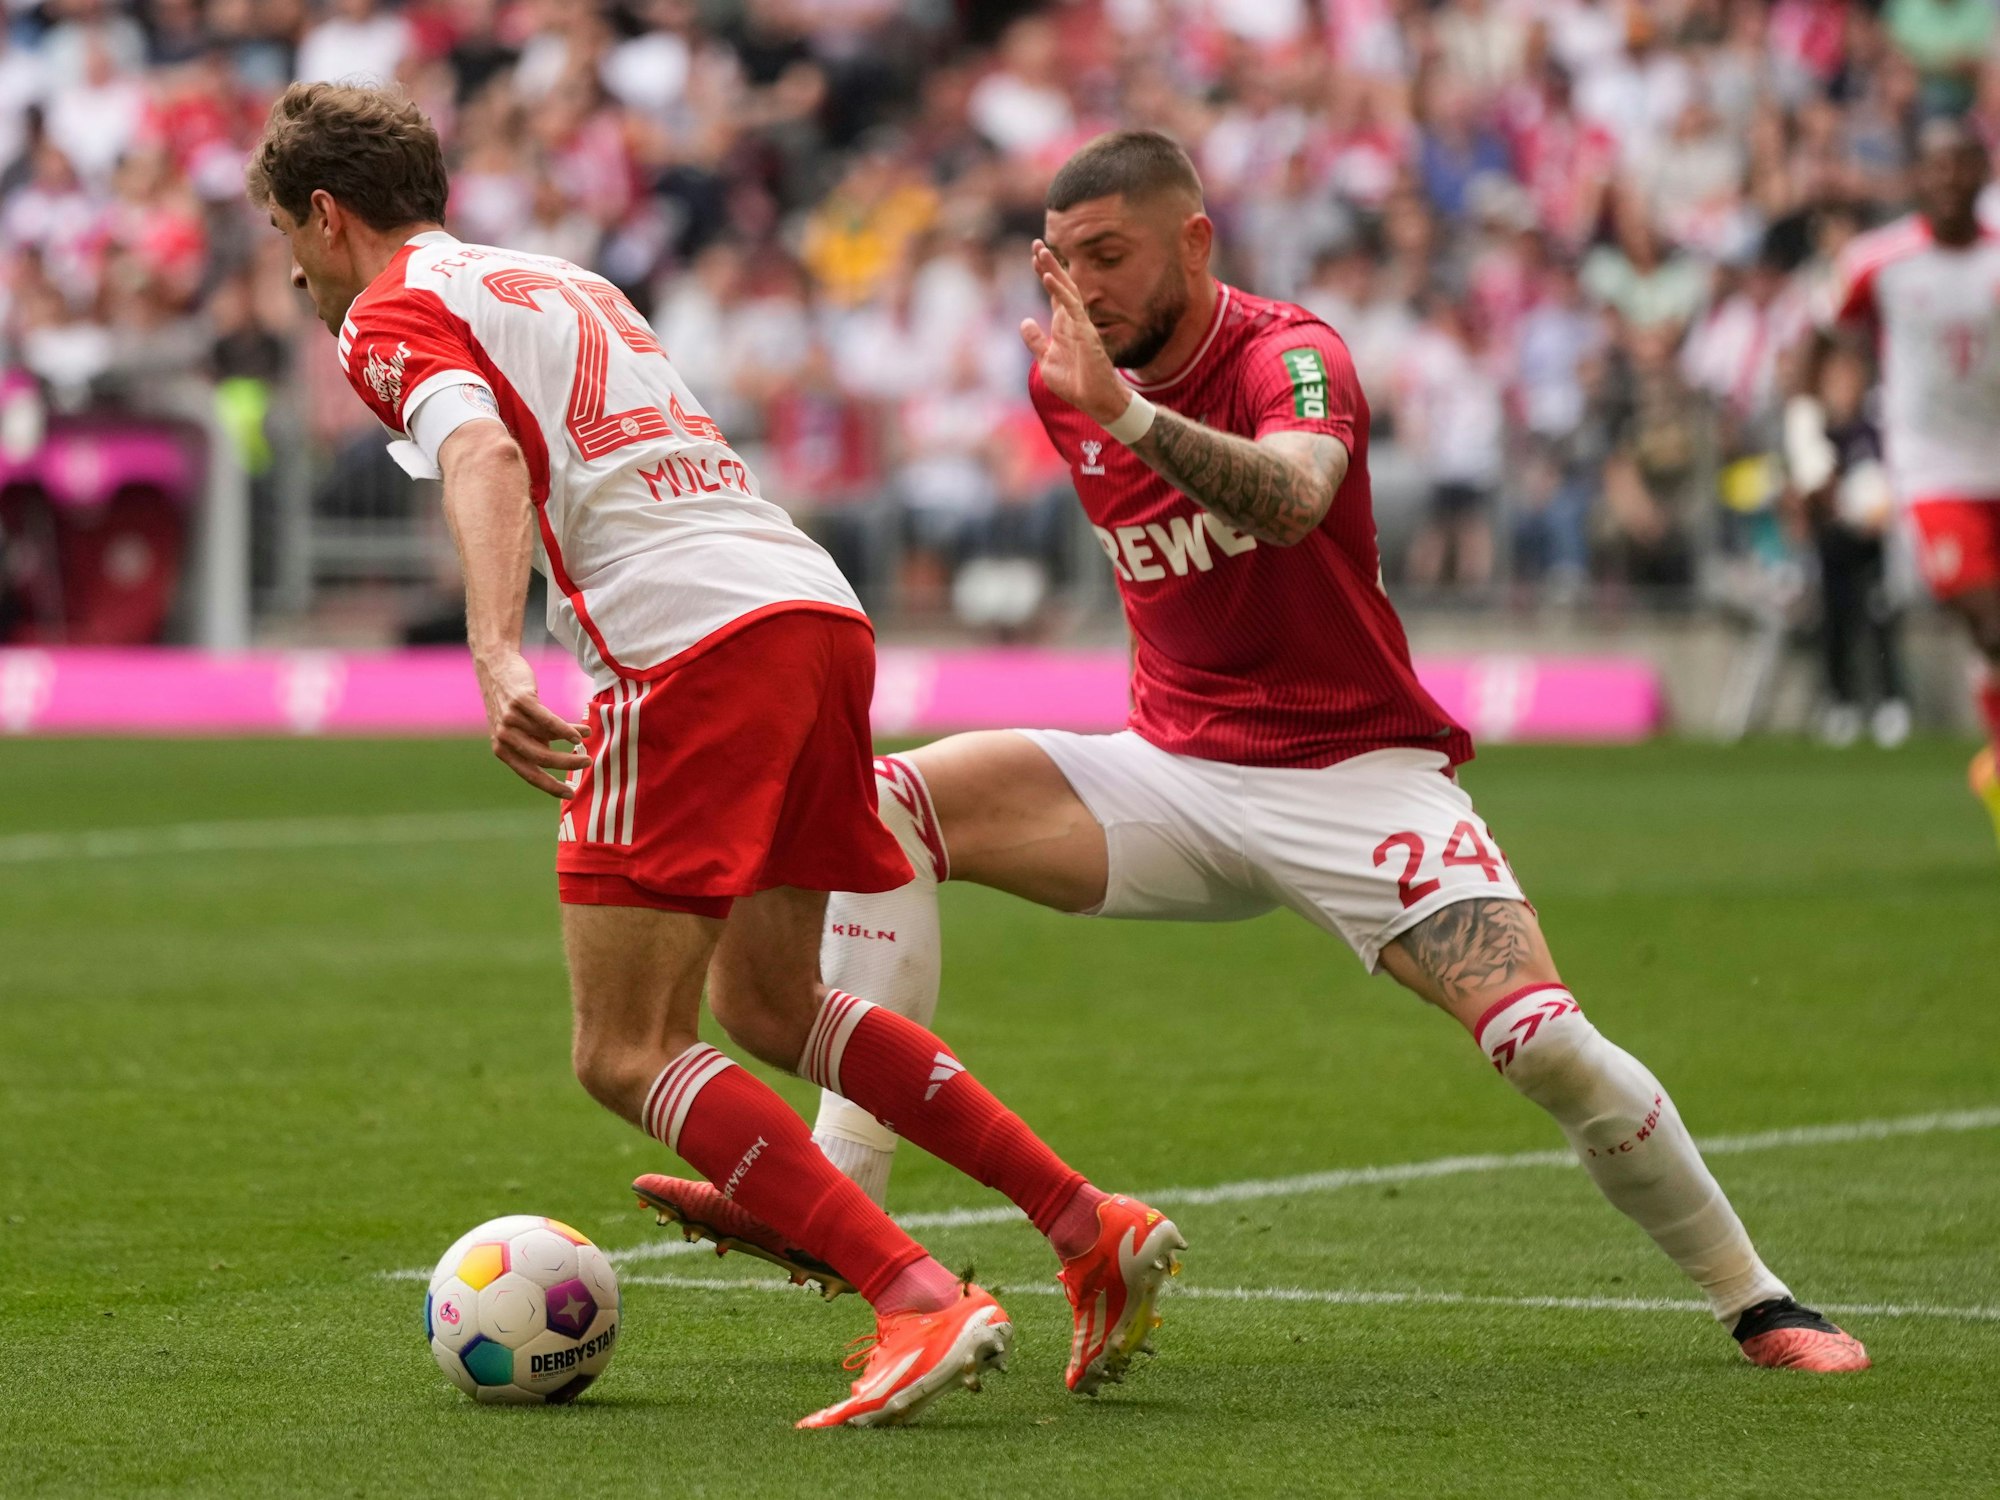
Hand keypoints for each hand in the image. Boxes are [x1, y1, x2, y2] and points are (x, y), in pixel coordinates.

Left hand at [474, 649, 590, 797]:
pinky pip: (547, 720)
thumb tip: (571, 753)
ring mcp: (511, 719)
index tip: (570, 794)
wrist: (495, 667)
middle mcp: (504, 738)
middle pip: (541, 759)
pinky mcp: (520, 701)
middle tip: (587, 763)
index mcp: (503, 750)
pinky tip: (579, 733)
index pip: (530, 775)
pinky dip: (565, 729)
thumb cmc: (513, 702)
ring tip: (588, 737)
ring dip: (572, 740)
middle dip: (567, 764)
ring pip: (547, 738)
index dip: (551, 786)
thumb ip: (541, 742)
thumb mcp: (523, 728)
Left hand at [1019, 240, 1133, 427]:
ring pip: (1066, 290)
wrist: (1094, 400)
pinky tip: (1047, 277)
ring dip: (1053, 270)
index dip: (1044, 274)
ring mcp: (1079, 324)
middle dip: (1049, 264)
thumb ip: (1035, 341)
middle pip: (1060, 285)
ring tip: (1041, 252)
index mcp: (1063, 326)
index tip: (1034, 257)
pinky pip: (1071, 306)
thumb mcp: (1045, 361)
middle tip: (1037, 243)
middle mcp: (1072, 320)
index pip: (1054, 294)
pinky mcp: (1085, 332)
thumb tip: (1025, 321)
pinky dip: (1059, 291)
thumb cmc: (1074, 383)